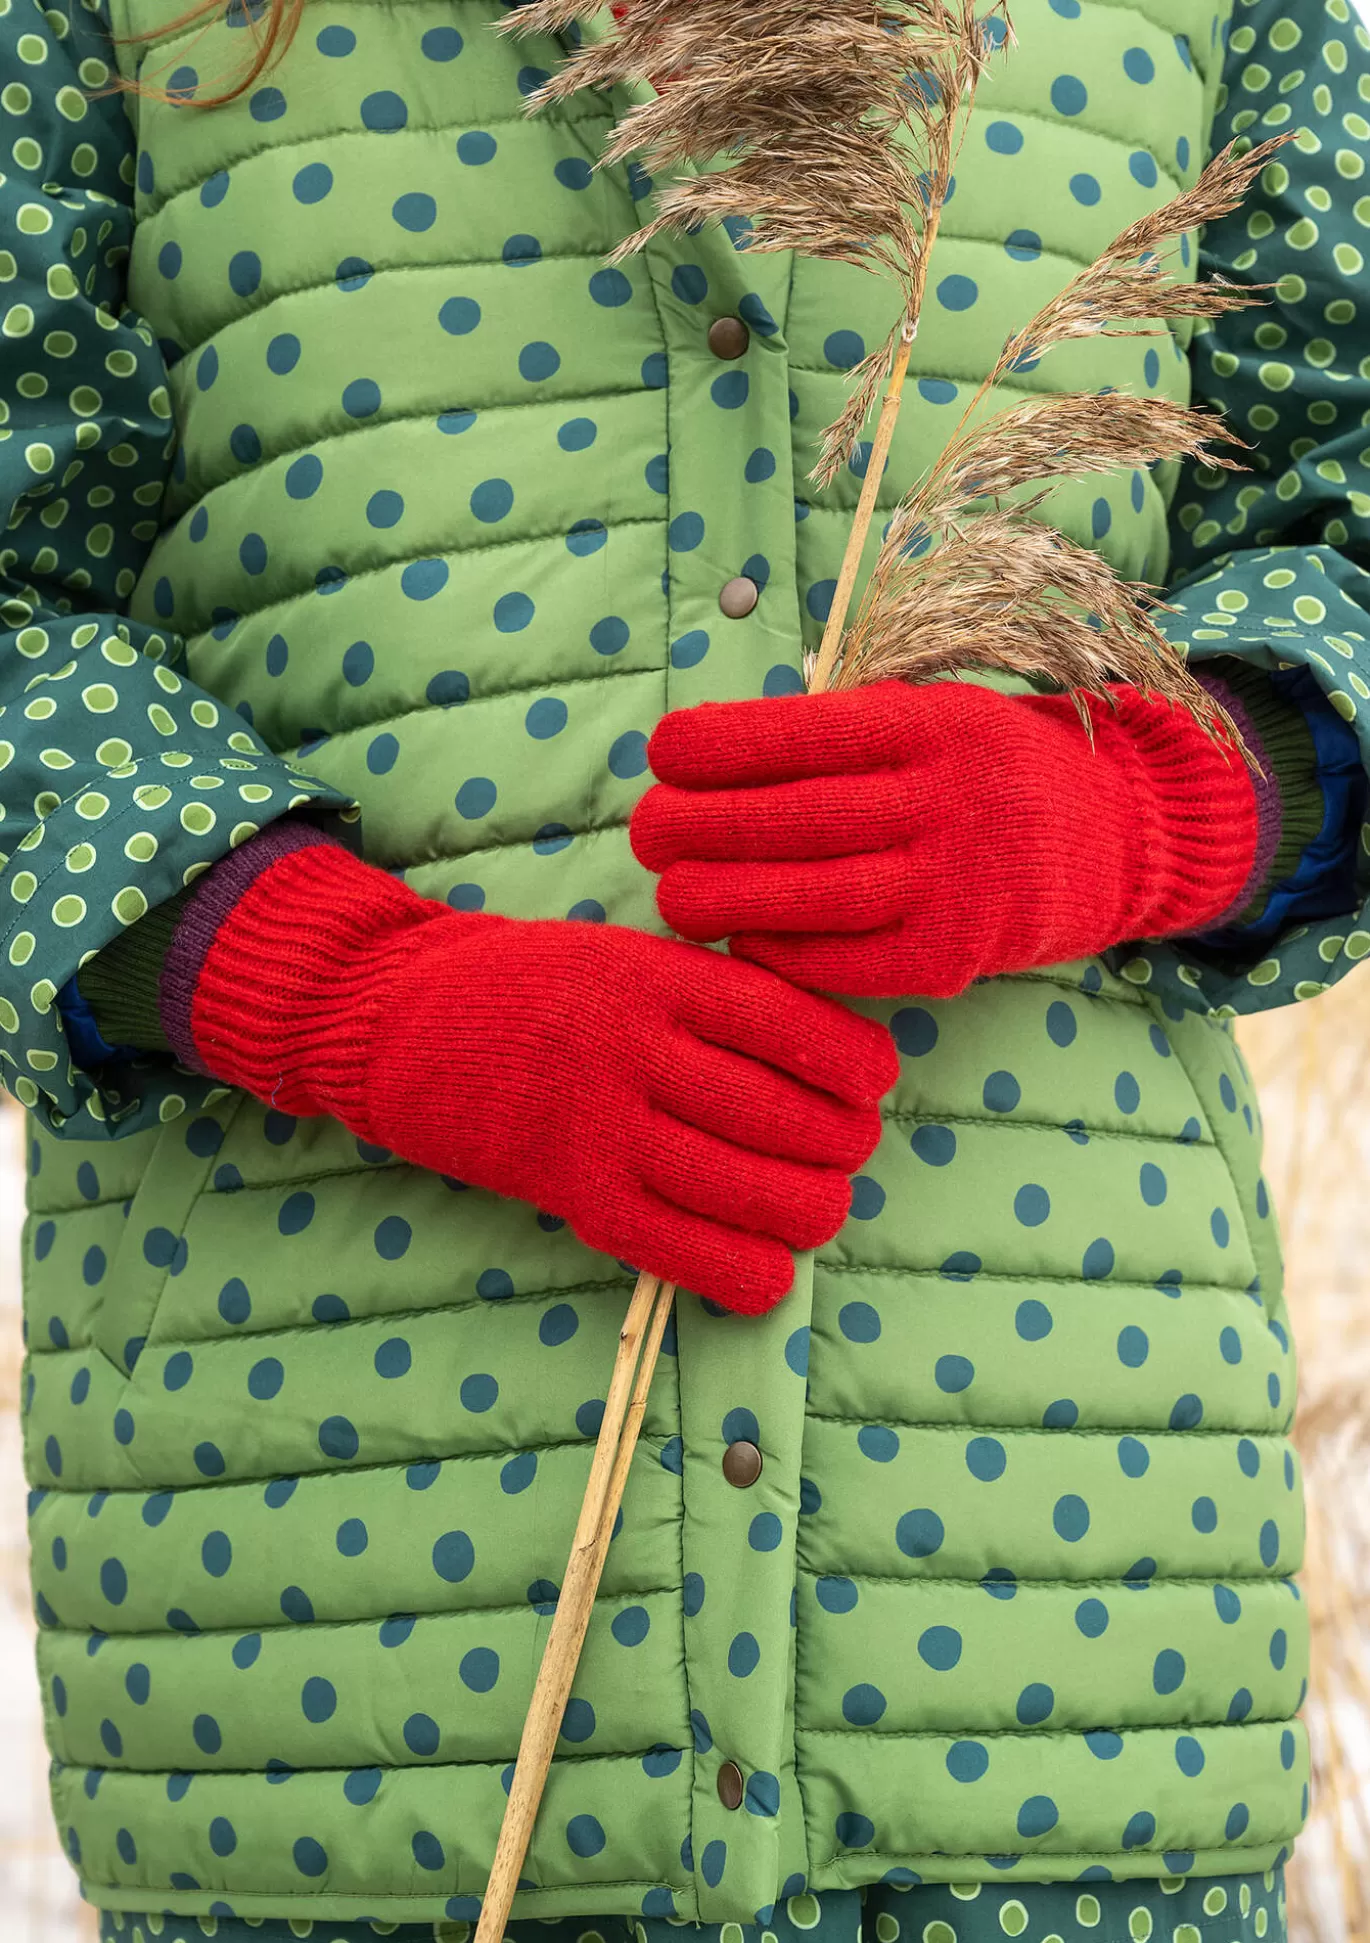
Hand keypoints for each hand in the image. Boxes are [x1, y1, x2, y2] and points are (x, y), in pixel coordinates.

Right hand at [184, 842, 897, 1312]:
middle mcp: (639, 1051)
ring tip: (810, 1203)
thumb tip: (833, 1058)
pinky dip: (749, 1273)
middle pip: (792, 1121)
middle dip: (844, 1148)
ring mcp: (605, 1128)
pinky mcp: (575, 1196)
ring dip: (811, 1212)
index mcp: (663, 978)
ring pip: (756, 1195)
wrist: (405, 1022)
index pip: (797, 1028)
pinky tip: (767, 1267)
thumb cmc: (538, 986)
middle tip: (842, 1149)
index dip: (859, 1068)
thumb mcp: (632, 955)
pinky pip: (688, 1253)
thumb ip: (718, 998)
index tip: (872, 1083)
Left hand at [631, 678, 1257, 997]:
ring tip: (670, 895)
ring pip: (817, 896)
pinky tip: (738, 942)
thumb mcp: (934, 717)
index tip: (661, 753)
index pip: (809, 735)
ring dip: (728, 899)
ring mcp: (957, 884)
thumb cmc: (987, 770)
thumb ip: (843, 735)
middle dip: (703, 826)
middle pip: (801, 818)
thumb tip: (711, 755)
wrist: (1112, 839)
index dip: (723, 746)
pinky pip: (849, 961)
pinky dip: (784, 953)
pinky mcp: (955, 957)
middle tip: (645, 832)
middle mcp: (950, 802)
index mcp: (936, 727)